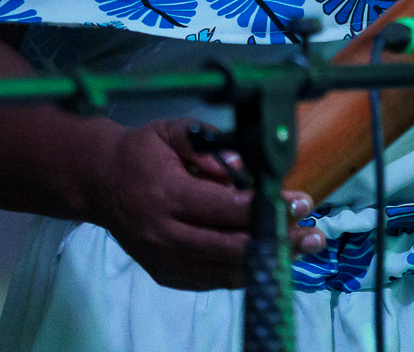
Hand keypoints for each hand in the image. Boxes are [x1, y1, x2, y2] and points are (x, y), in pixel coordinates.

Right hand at [85, 118, 325, 289]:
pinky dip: (243, 273)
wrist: (99, 183)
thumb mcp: (170, 132)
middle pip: (230, 247)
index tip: (299, 202)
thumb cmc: (141, 152)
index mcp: (166, 195)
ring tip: (302, 250)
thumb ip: (205, 143)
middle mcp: (164, 234)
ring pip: (223, 272)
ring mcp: (163, 260)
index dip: (265, 209)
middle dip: (277, 242)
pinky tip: (271, 261)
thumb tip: (244, 164)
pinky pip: (211, 280)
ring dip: (267, 263)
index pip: (224, 209)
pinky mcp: (165, 274)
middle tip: (313, 234)